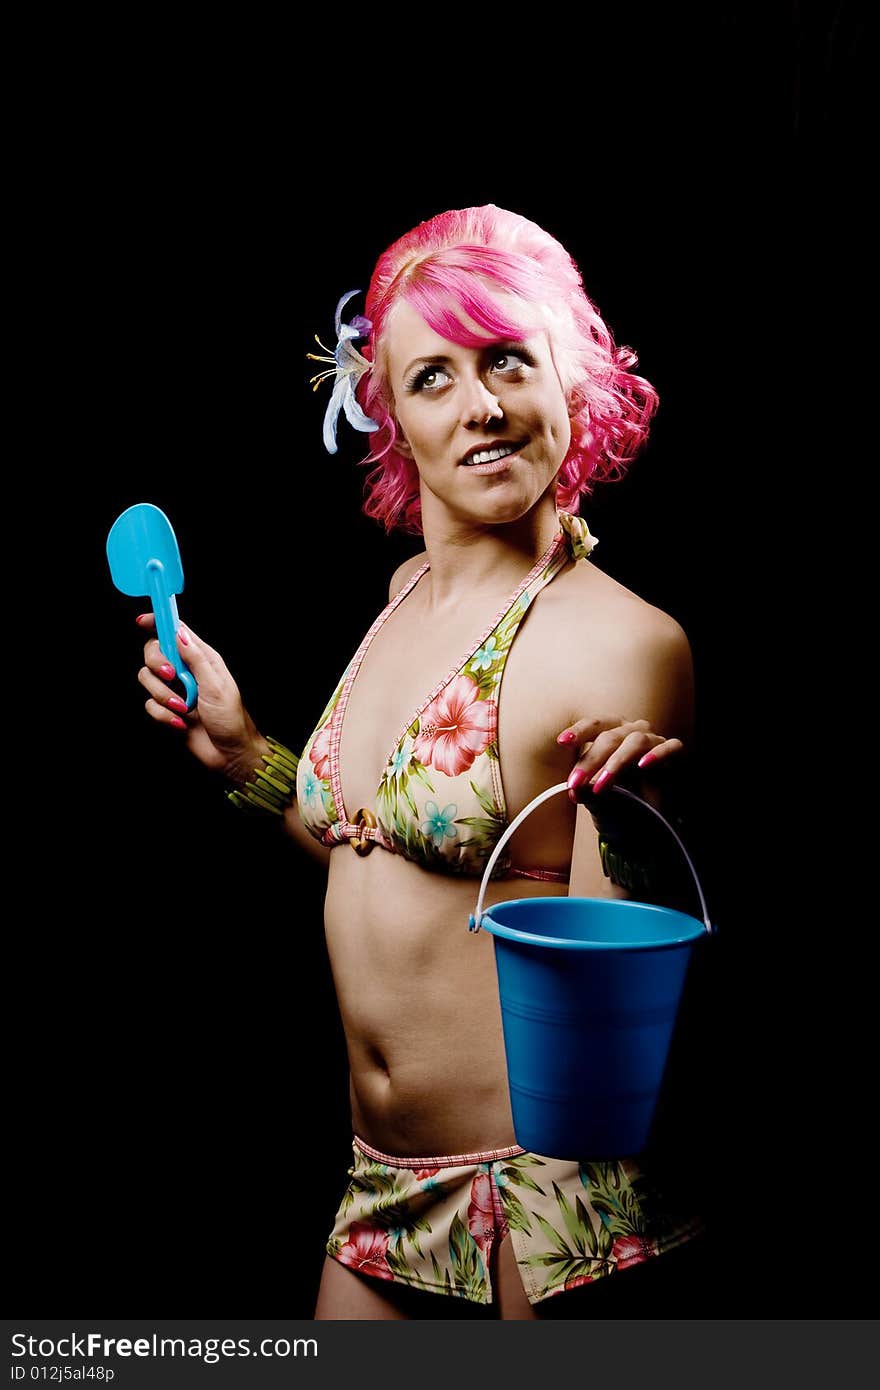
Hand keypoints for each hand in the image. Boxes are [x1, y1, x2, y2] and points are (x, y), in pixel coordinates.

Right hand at [135, 612, 265, 782]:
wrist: (229, 753)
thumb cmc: (231, 719)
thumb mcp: (216, 685)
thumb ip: (196, 658)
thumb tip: (179, 633)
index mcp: (202, 658)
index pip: (175, 631)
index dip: (158, 622)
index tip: (142, 621)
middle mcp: (186, 671)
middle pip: (154, 652)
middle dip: (157, 663)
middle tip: (171, 675)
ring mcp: (175, 690)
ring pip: (147, 679)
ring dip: (163, 695)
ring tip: (183, 708)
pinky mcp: (167, 709)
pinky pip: (150, 705)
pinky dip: (163, 715)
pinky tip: (180, 723)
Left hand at [556, 716, 683, 803]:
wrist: (653, 819)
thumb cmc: (623, 800)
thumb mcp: (599, 799)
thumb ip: (587, 792)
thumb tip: (574, 790)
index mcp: (612, 733)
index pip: (594, 725)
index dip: (579, 731)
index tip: (562, 742)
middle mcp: (632, 731)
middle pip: (610, 737)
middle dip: (590, 761)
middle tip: (574, 783)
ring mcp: (654, 740)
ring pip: (635, 741)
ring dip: (616, 763)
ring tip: (602, 785)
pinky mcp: (674, 753)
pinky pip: (669, 746)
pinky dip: (657, 754)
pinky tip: (643, 765)